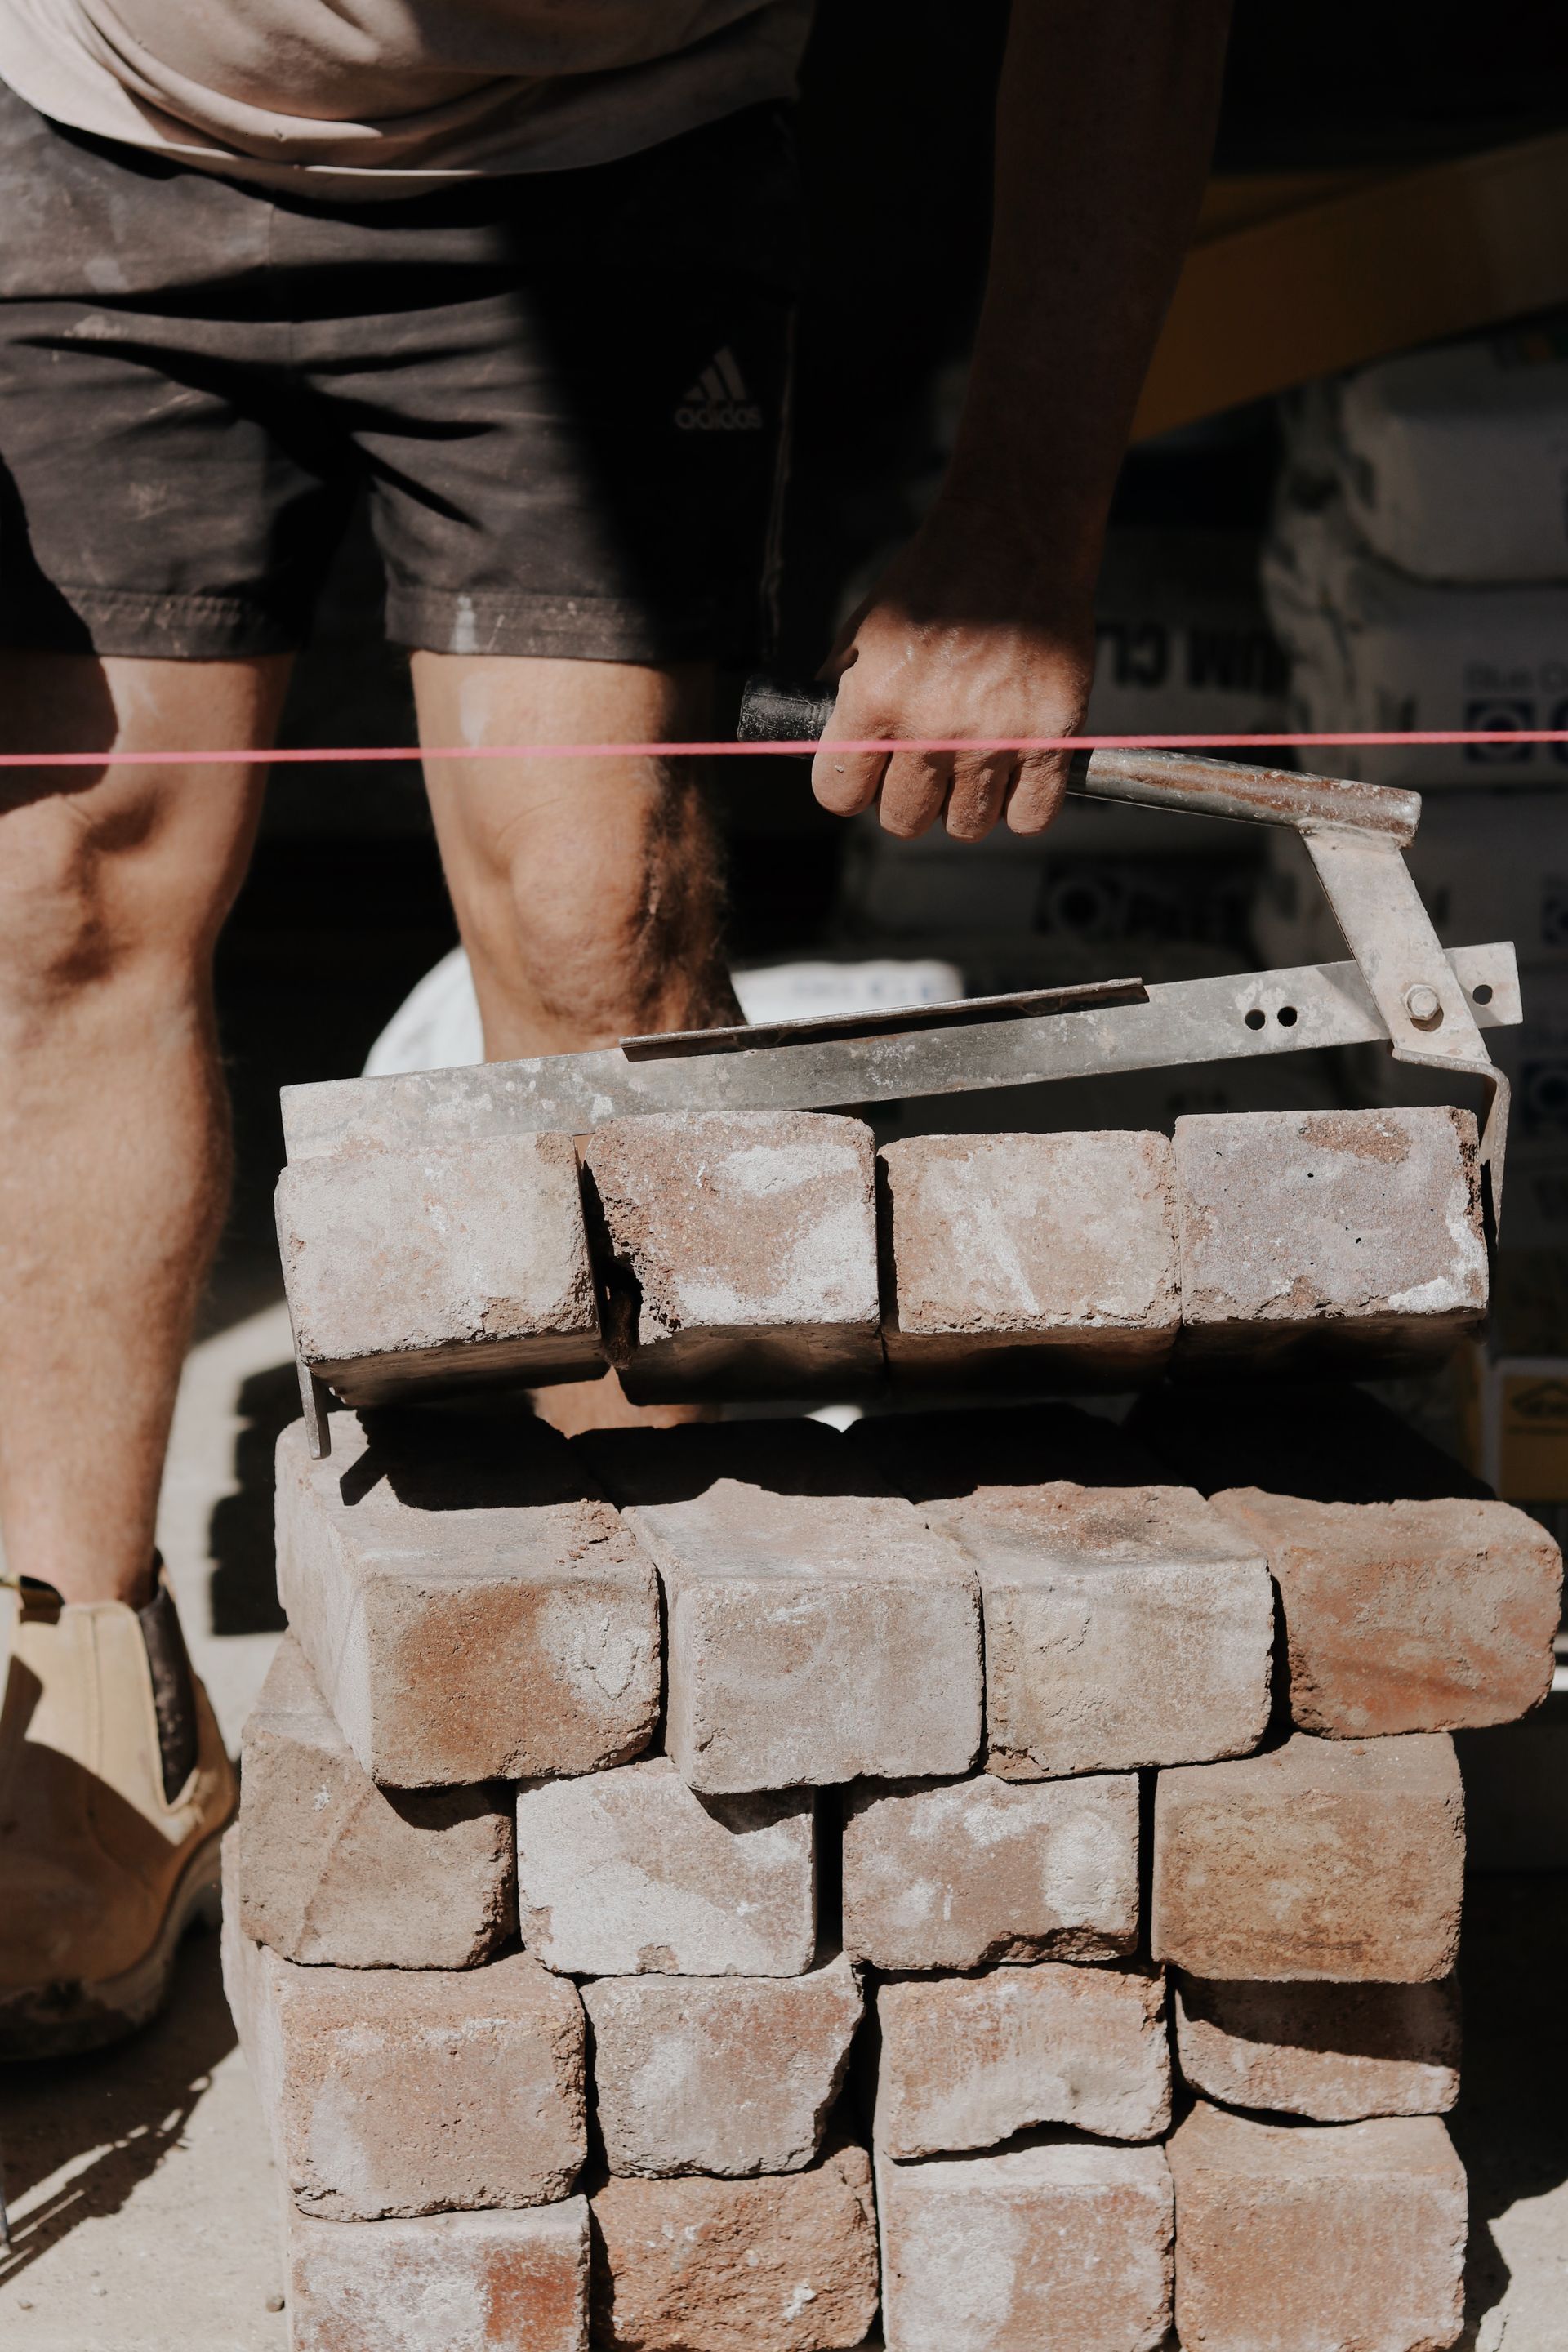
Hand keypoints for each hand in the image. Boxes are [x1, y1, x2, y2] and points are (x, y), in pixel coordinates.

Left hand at [809, 503, 1096, 841]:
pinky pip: (1030, 817)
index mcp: (874, 700)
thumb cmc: (936, 580)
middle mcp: (931, 728)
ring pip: (965, 826)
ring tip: (970, 764)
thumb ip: (840, 695)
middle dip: (907, 799)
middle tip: (923, 766)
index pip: (839, 795)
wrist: (1014, 536)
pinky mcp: (1051, 737)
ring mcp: (995, 737)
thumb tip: (821, 749)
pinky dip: (1020, 807)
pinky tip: (1013, 775)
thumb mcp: (864, 632)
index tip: (867, 777)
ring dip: (964, 804)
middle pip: (903, 820)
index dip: (850, 788)